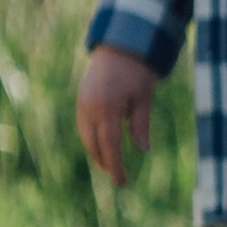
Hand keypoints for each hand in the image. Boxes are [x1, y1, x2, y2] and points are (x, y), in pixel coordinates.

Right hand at [77, 44, 159, 185]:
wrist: (120, 44)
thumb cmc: (138, 70)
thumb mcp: (145, 97)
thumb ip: (141, 125)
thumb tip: (143, 150)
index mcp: (108, 108)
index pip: (110, 145)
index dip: (115, 166)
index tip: (122, 182)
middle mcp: (91, 107)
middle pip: (94, 144)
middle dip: (105, 162)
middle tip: (118, 177)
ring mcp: (83, 103)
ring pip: (86, 136)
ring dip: (97, 152)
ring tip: (110, 164)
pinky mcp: (81, 99)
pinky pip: (84, 125)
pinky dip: (92, 138)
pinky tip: (102, 145)